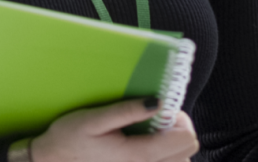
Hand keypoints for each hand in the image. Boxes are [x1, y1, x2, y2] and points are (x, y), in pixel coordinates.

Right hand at [27, 99, 196, 161]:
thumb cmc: (69, 139)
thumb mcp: (94, 119)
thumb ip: (127, 111)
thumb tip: (158, 102)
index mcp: (139, 155)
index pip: (185, 138)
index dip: (180, 119)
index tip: (162, 109)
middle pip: (188, 150)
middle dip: (178, 130)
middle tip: (156, 119)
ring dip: (174, 145)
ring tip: (151, 133)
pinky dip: (166, 157)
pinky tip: (146, 147)